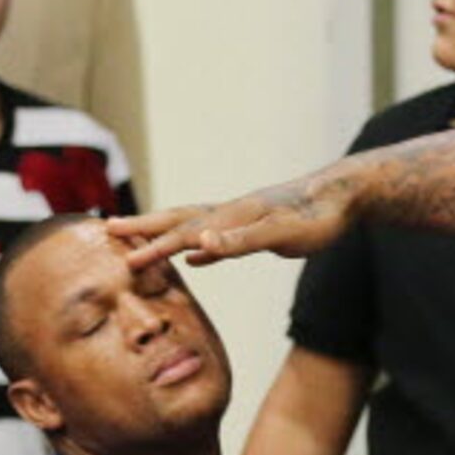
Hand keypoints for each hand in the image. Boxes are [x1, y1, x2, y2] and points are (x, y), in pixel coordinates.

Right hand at [113, 179, 343, 270]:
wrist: (344, 197)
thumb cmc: (315, 218)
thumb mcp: (281, 235)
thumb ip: (241, 241)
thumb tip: (199, 244)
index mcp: (231, 218)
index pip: (182, 233)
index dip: (153, 246)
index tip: (122, 257)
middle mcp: (230, 215)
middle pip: (178, 220)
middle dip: (144, 227)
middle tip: (110, 228)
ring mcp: (241, 221)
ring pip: (193, 226)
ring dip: (165, 234)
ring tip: (140, 240)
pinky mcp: (256, 229)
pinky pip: (217, 239)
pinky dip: (200, 248)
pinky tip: (194, 258)